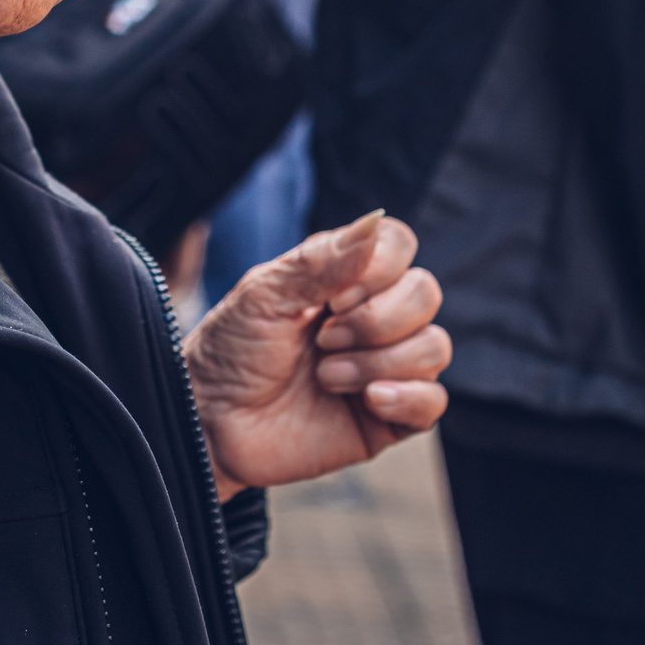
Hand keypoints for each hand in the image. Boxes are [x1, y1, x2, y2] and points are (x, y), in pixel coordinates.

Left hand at [182, 210, 450, 500]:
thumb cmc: (230, 351)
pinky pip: (434, 403)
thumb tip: (374, 221)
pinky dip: (407, 397)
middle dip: (378, 319)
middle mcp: (372, 317)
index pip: (399, 245)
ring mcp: (383, 367)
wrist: (210, 423)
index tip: (334, 295)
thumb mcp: (264, 295)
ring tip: (326, 376)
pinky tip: (368, 400)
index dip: (381, 267)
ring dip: (378, 362)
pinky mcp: (387, 418)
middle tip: (324, 340)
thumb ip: (320, 261)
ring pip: (434, 347)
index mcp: (344, 277)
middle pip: (425, 293)